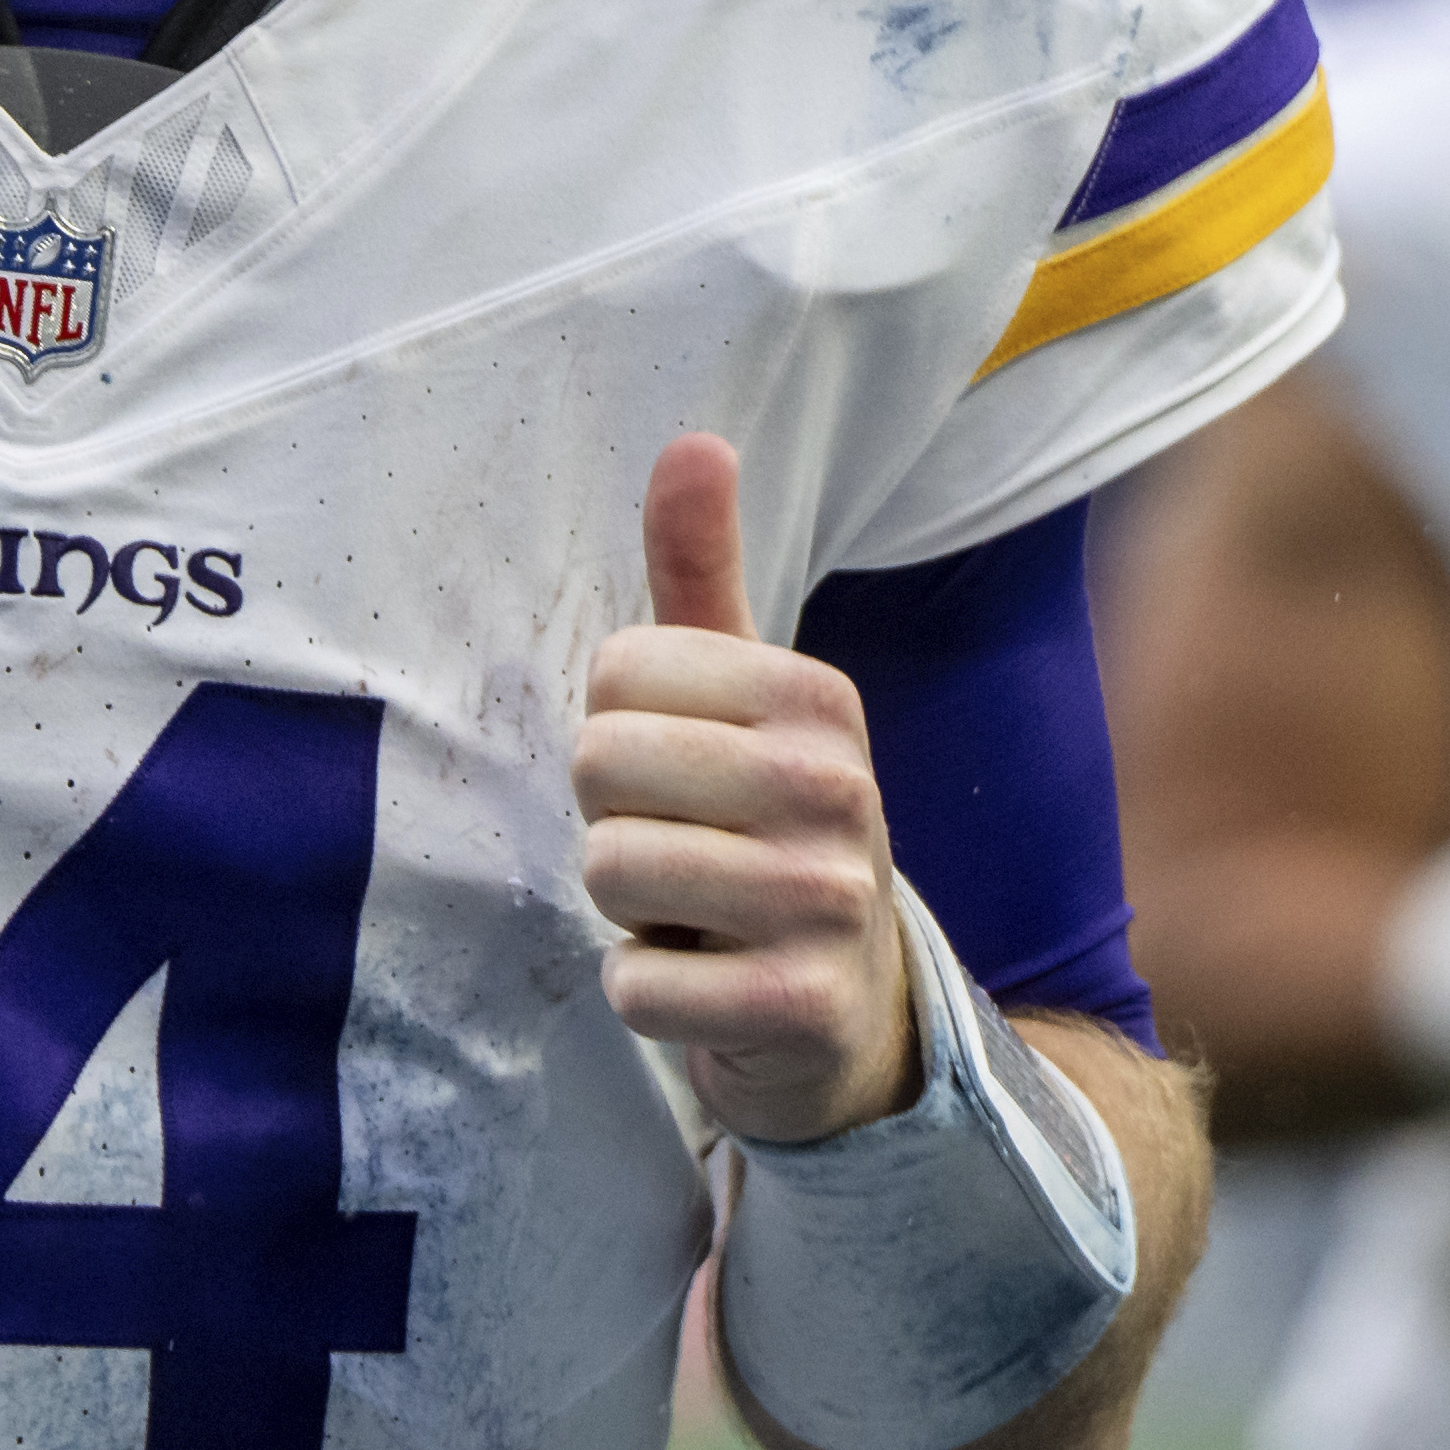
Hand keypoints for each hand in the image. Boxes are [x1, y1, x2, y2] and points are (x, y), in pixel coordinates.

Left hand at [578, 435, 921, 1146]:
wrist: (849, 1008)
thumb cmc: (764, 828)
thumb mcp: (740, 699)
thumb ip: (702, 572)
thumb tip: (694, 439)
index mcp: (819, 698)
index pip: (616, 674)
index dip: (618, 732)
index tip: (681, 775)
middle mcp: (840, 790)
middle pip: (601, 766)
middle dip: (612, 818)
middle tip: (680, 848)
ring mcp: (829, 904)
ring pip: (610, 871)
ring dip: (624, 907)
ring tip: (693, 913)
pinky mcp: (801, 1009)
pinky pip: (636, 985)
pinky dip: (645, 993)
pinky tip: (707, 985)